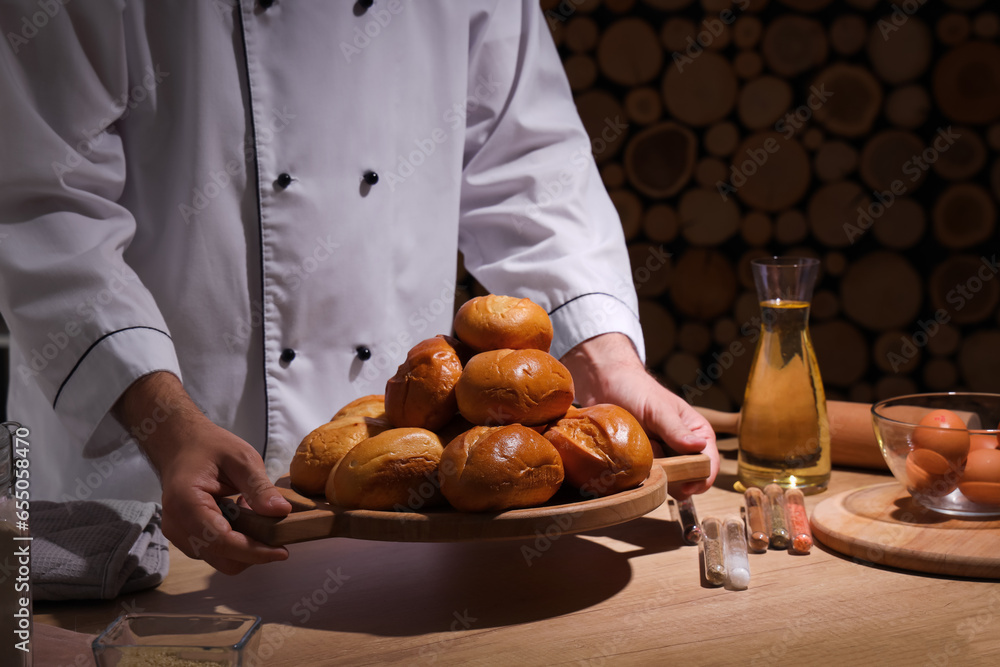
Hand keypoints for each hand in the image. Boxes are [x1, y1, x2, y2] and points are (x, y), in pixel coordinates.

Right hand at [113, 372, 291, 573]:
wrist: (180, 445)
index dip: (254, 551)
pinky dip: (234, 541)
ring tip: (253, 513)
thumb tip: (282, 512)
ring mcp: (178, 534)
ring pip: (219, 558)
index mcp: (186, 503)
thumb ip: (259, 487)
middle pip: (221, 558)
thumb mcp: (241, 458)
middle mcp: (177, 525)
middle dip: (252, 552)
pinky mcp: (185, 537)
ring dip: (244, 545)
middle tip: (274, 528)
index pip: (222, 541)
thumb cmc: (209, 447)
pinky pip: (214, 551)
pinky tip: (241, 516)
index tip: (282, 552)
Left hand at [560, 333, 718, 496]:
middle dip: (672, 479)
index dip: (701, 479)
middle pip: (687, 479)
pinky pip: (644, 481)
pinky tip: (627, 465)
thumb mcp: (658, 409)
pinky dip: (637, 478)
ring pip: (665, 483)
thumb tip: (700, 446)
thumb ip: (676, 429)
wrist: (605, 385)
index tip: (684, 487)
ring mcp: (662, 458)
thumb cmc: (636, 390)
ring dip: (652, 478)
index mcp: (697, 434)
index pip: (708, 464)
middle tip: (652, 466)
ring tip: (638, 460)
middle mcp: (683, 449)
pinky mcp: (643, 463)